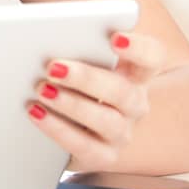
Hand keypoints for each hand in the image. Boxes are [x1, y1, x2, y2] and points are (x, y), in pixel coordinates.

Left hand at [28, 30, 164, 169]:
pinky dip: (59, 130)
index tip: (114, 38)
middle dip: (86, 78)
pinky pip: (85, 147)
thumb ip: (72, 43)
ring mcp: (122, 132)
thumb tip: (42, 33)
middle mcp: (134, 103)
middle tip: (53, 67)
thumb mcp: (79, 59)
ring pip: (107, 121)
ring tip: (42, 90)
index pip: (152, 57)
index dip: (139, 48)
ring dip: (72, 105)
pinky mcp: (104, 156)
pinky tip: (36, 113)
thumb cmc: (75, 80)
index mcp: (135, 73)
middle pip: (123, 91)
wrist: (77, 124)